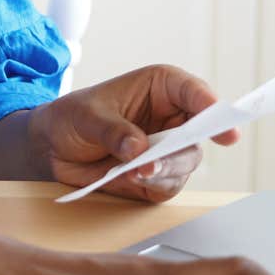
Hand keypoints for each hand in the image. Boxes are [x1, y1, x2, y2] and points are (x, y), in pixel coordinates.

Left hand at [28, 65, 236, 202]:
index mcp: (161, 88)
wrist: (53, 148)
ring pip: (185, 163)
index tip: (220, 117)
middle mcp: (172, 118)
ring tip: (136, 172)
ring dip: (164, 170)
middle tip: (164, 158)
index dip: (209, 103)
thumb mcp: (86, 115)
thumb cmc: (72, 117)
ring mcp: (167, 150)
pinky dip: (152, 186)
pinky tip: (131, 180)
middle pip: (198, 133)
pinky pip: (168, 186)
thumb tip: (138, 150)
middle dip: (184, 147)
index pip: (194, 92)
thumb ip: (113, 130)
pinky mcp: (158, 177)